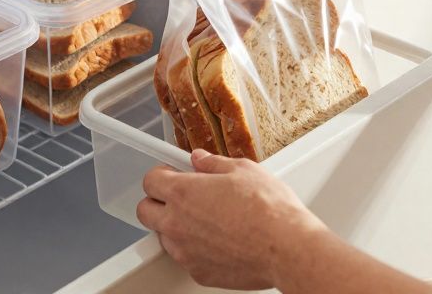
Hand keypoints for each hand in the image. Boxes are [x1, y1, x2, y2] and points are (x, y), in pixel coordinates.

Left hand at [137, 149, 329, 289]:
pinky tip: (217, 241)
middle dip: (158, 202)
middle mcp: (177, 223)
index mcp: (183, 192)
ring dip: (175, 227)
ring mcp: (185, 252)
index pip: (150, 181)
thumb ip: (214, 163)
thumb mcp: (243, 170)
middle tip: (179, 197)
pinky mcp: (199, 272)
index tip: (171, 175)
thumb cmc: (268, 208)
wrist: (285, 247)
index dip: (161, 175)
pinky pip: (186, 258)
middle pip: (145, 212)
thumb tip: (201, 159)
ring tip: (203, 220)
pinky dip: (195, 249)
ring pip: (164, 237)